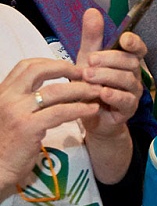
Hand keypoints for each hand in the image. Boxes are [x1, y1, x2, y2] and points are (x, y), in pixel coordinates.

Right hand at [0, 56, 96, 188]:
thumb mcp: (11, 114)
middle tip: (87, 75)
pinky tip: (92, 109)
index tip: (71, 67)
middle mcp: (7, 97)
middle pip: (39, 70)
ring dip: (80, 89)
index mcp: (2, 92)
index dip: (51, 63)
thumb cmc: (7, 143)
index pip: (26, 66)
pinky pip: (60, 112)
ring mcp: (16, 111)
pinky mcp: (28, 127)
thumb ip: (25, 100)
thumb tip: (53, 89)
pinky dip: (80, 109)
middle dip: (67, 69)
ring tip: (97, 92)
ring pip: (55, 91)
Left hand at [77, 8, 144, 137]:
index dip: (134, 42)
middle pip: (130, 62)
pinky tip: (101, 93)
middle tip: (89, 61)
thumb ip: (92, 37)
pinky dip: (113, 95)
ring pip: (127, 80)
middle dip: (110, 59)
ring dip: (107, 76)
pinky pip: (125, 100)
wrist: (88, 114)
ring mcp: (132, 92)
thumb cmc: (90, 85)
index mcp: (125, 60)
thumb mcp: (86, 58)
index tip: (124, 39)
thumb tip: (92, 11)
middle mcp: (133, 74)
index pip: (138, 48)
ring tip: (88, 77)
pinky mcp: (128, 109)